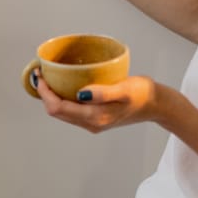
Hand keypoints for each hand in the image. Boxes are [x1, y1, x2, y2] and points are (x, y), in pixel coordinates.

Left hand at [34, 73, 166, 133]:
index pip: (57, 108)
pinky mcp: (96, 118)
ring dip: (52, 97)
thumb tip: (80, 93)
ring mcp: (93, 123)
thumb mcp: (123, 90)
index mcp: (94, 117)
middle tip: (41, 74)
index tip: (40, 75)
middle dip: (44, 95)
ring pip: (63, 112)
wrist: (157, 105)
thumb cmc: (142, 94)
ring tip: (49, 78)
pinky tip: (64, 85)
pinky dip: (63, 98)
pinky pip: (72, 110)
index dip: (44, 93)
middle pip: (57, 112)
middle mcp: (90, 123)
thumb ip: (102, 93)